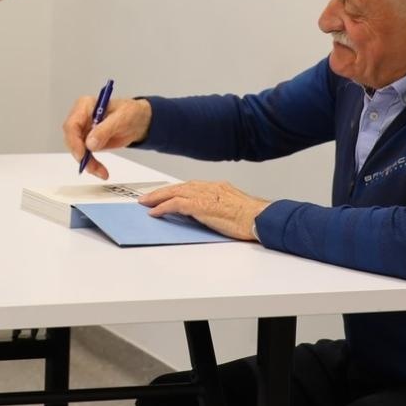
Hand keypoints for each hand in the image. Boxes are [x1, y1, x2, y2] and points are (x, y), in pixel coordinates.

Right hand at [62, 96, 150, 178]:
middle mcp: (81, 118)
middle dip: (81, 155)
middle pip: (71, 139)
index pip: (72, 124)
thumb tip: (89, 144)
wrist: (139, 121)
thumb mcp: (121, 118)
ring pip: (77, 150)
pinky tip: (101, 171)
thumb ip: (105, 129)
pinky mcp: (88, 142)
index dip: (74, 140)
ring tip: (101, 172)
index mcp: (85, 106)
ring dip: (87, 163)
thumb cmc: (131, 113)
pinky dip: (92, 165)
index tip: (82, 154)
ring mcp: (83, 130)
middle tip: (92, 167)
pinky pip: (85, 155)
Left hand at [138, 180, 268, 240]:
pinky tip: (155, 212)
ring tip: (146, 203)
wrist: (260, 218)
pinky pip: (176, 205)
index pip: (190, 186)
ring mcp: (204, 195)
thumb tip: (205, 214)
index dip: (175, 191)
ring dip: (157, 198)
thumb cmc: (251, 218)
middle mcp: (209, 188)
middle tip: (147, 198)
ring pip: (174, 193)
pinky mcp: (201, 206)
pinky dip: (163, 208)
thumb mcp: (232, 208)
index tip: (165, 195)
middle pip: (179, 187)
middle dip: (161, 192)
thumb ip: (217, 207)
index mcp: (217, 187)